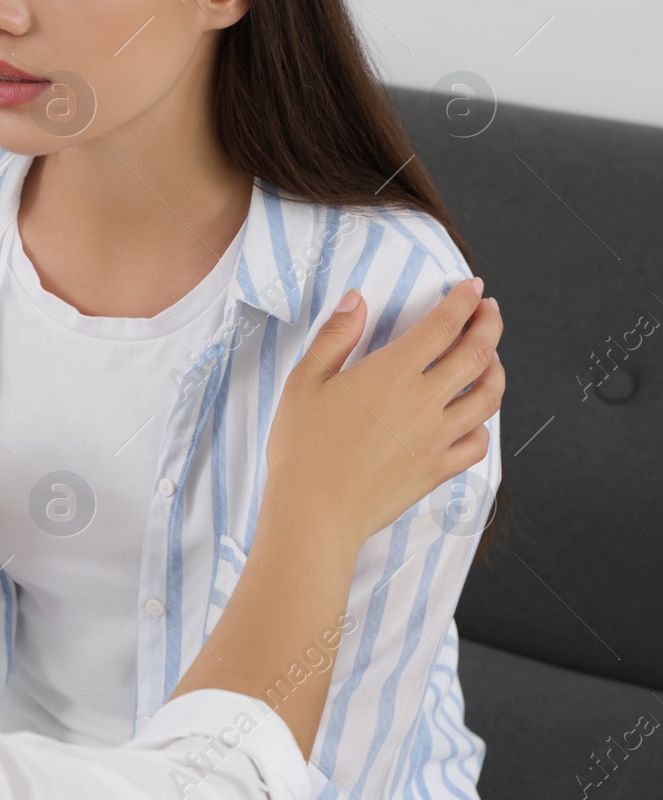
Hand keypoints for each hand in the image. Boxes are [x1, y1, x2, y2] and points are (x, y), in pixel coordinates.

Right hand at [264, 277, 504, 544]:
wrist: (315, 511)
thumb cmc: (303, 448)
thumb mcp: (304, 381)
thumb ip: (335, 336)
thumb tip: (356, 300)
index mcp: (393, 372)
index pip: (444, 325)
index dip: (464, 300)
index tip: (472, 287)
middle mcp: (425, 401)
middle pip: (478, 353)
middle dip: (490, 324)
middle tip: (490, 311)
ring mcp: (437, 437)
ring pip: (489, 396)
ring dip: (496, 369)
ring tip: (491, 358)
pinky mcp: (438, 469)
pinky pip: (479, 443)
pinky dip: (484, 423)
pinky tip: (474, 417)